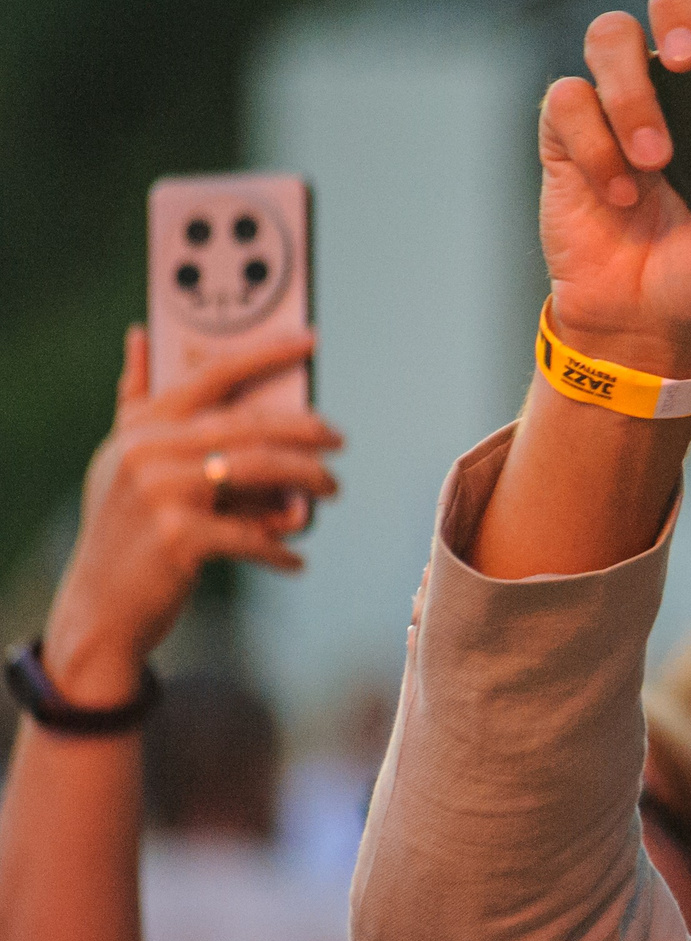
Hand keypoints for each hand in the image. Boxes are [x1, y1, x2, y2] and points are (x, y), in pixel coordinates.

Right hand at [39, 326, 339, 706]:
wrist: (101, 604)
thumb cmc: (125, 527)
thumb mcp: (121, 459)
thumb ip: (136, 401)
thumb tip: (141, 336)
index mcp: (143, 426)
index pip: (211, 374)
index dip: (264, 353)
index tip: (309, 341)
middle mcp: (149, 451)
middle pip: (251, 425)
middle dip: (306, 432)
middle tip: (339, 441)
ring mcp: (162, 493)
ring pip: (262, 471)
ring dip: (307, 480)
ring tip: (330, 493)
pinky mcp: (180, 538)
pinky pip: (253, 535)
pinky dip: (280, 548)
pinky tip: (295, 558)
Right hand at [539, 0, 690, 378]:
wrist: (645, 328)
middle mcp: (679, 79)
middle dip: (676, 2)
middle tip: (688, 56)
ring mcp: (619, 98)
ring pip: (609, 35)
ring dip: (633, 98)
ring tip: (656, 166)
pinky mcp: (569, 130)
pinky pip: (569, 100)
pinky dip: (596, 146)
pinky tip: (619, 195)